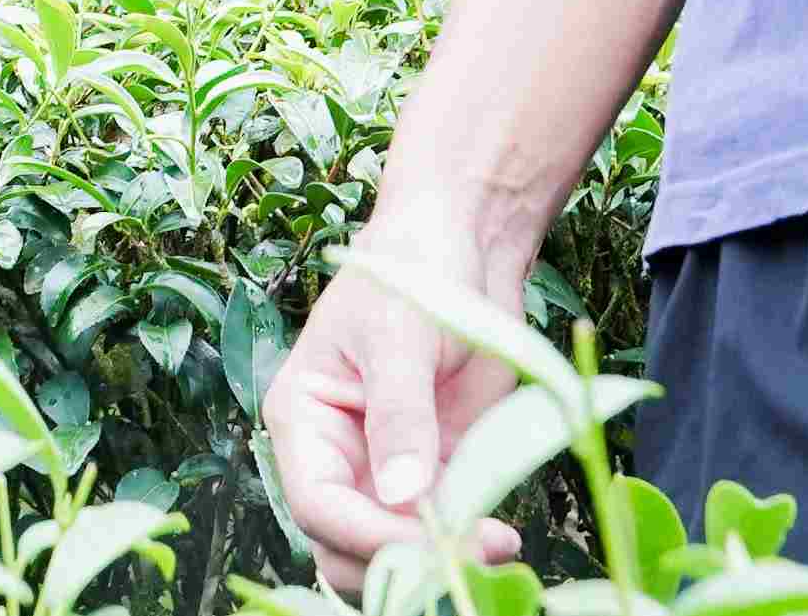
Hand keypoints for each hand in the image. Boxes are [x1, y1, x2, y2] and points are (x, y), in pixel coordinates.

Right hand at [271, 199, 546, 592]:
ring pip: (389, 553)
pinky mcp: (433, 474)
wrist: (466, 245)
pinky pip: (438, 531)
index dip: (369, 536)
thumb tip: (401, 496)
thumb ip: (400, 415)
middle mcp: (336, 456)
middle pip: (344, 548)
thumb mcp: (401, 336)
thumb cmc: (414, 267)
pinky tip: (504, 535)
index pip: (319, 504)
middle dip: (402, 562)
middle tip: (476, 549)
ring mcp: (384, 471)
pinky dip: (465, 544)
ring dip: (434, 563)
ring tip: (495, 547)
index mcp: (303, 419)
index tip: (435, 541)